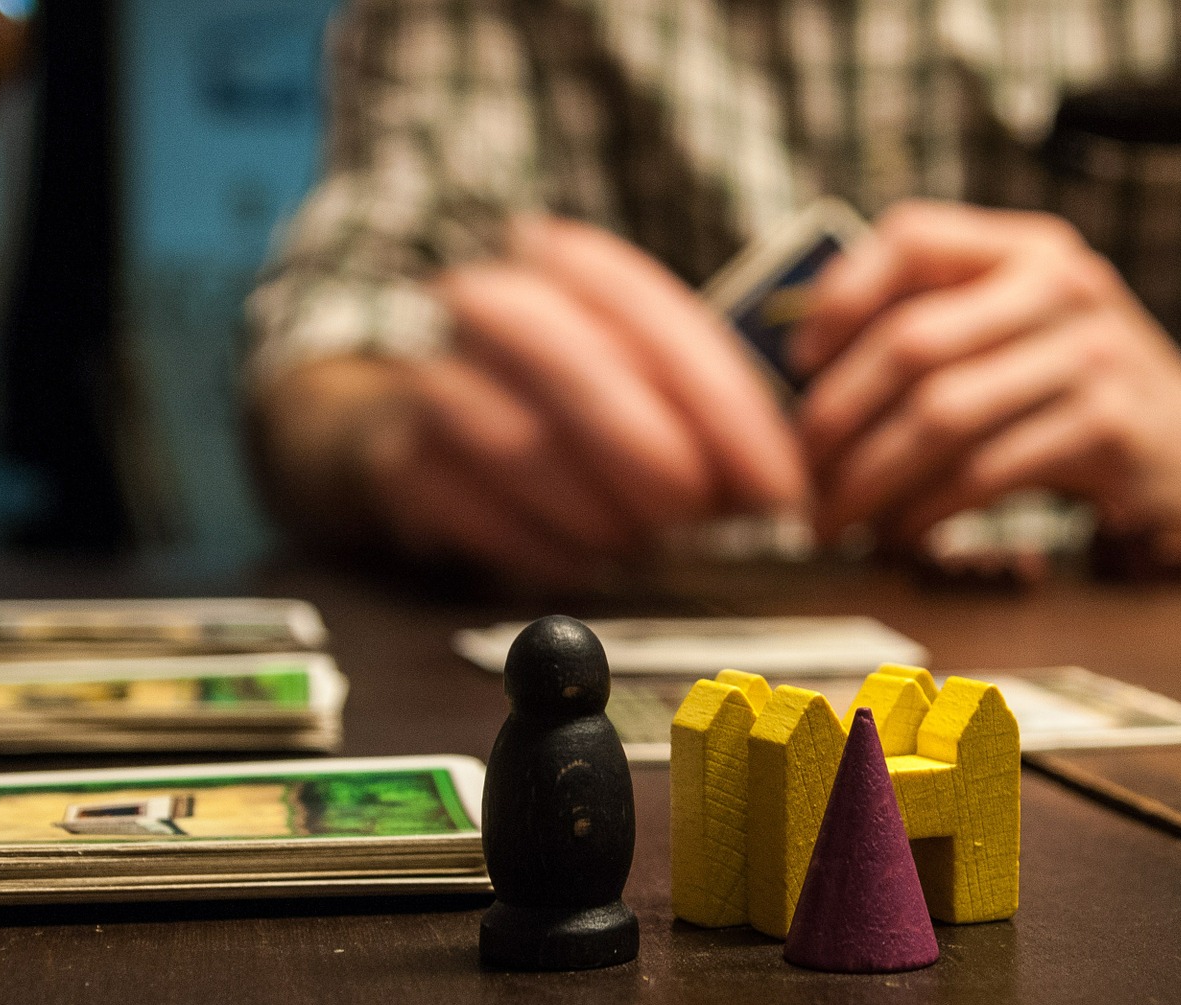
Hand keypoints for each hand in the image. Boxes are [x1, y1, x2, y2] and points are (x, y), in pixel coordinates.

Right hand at [360, 217, 804, 582]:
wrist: (439, 424)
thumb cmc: (581, 402)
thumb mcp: (656, 381)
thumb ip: (716, 413)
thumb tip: (779, 490)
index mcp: (566, 263)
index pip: (649, 315)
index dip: (725, 408)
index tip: (776, 486)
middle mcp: (491, 305)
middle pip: (574, 366)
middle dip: (652, 453)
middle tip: (697, 516)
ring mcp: (435, 380)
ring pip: (520, 447)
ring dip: (599, 512)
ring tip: (641, 544)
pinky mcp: (401, 463)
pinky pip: (478, 514)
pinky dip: (544, 550)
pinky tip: (586, 564)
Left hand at [794, 201, 1180, 547]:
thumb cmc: (1094, 400)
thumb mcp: (1030, 336)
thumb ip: (947, 332)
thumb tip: (807, 384)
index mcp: (1029, 250)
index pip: (912, 238)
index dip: (839, 298)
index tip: (796, 363)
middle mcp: (1061, 287)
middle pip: (910, 344)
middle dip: (835, 420)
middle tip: (799, 478)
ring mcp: (1091, 356)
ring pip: (940, 416)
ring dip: (869, 480)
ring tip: (833, 521)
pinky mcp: (1108, 430)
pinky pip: (985, 472)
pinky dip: (926, 511)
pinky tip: (900, 536)